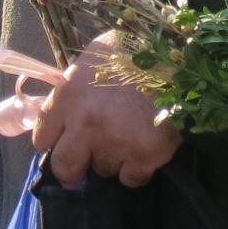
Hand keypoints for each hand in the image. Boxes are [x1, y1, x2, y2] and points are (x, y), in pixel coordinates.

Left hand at [33, 31, 180, 188]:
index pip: (42, 137)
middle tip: (88, 157)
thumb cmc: (136, 51)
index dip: (54, 141)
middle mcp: (86, 123)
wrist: (185, 55)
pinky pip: (131, 178)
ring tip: (129, 133)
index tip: (65, 141)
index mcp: (69, 95)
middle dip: (74, 165)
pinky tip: (145, 145)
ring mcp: (116, 143)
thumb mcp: (96, 57)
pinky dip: (137, 168)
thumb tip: (65, 114)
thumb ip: (76, 87)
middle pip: (64, 167)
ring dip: (113, 158)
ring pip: (102, 170)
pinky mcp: (145, 156)